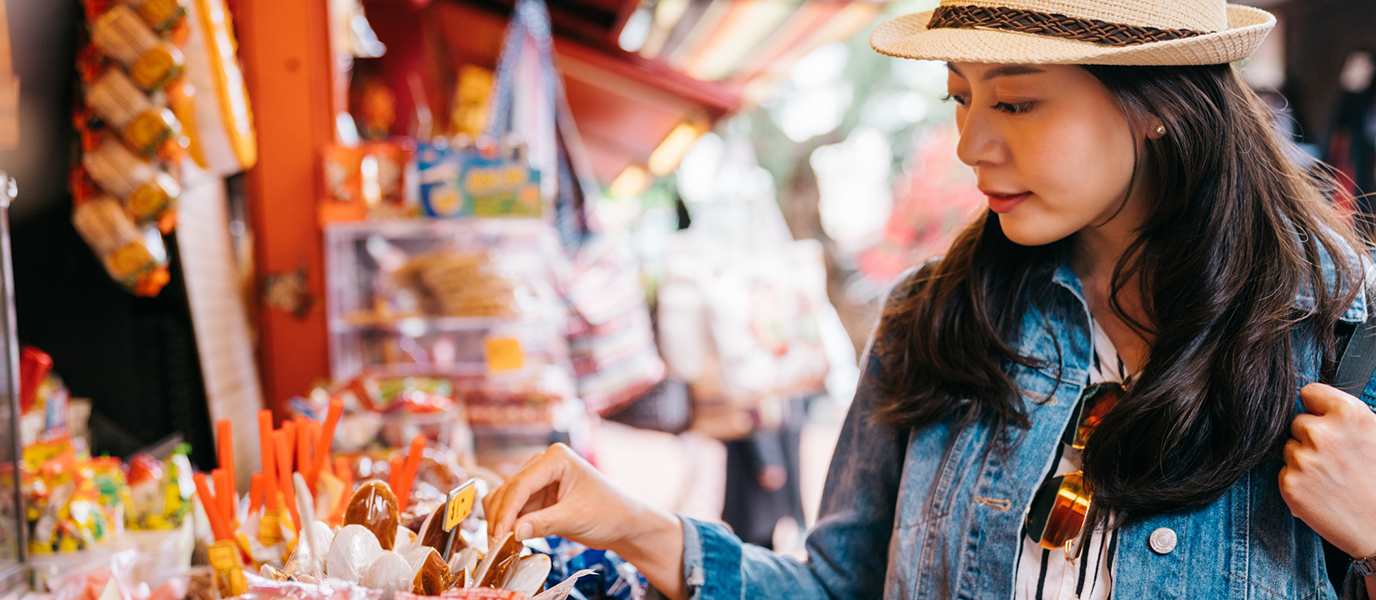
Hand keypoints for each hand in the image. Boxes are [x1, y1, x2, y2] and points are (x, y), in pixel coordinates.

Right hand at [483, 443, 686, 598]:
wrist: (623, 523)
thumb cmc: (609, 512)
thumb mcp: (576, 518)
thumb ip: (544, 523)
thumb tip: (514, 532)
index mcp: (556, 458)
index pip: (520, 483)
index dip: (506, 510)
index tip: (499, 534)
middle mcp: (543, 464)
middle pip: (508, 490)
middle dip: (500, 517)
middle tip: (497, 544)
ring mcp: (539, 480)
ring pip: (505, 499)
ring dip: (502, 521)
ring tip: (504, 545)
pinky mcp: (537, 496)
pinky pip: (514, 509)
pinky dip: (509, 524)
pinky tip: (513, 541)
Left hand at [1281, 383, 1375, 560]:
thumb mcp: (1375, 435)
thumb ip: (1345, 416)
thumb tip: (1315, 401)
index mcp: (1348, 414)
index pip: (1309, 392)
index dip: (1316, 407)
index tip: (1324, 419)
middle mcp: (1321, 433)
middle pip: (1297, 423)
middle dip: (1311, 437)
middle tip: (1336, 459)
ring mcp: (1303, 459)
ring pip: (1290, 448)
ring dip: (1304, 460)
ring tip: (1333, 478)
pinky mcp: (1290, 485)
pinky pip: (1285, 473)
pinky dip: (1299, 482)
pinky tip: (1323, 493)